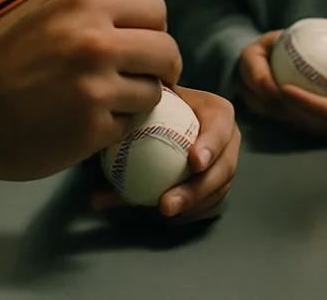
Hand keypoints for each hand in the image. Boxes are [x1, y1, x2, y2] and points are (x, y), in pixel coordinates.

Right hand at [0, 0, 180, 181]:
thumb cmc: (2, 64)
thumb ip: (97, 21)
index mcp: (85, 4)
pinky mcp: (92, 129)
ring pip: (154, 93)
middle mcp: (96, 41)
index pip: (156, 8)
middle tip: (141, 80)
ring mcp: (96, 87)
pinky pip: (130, 126)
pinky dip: (113, 129)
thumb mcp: (49, 20)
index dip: (153, 30)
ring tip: (103, 104)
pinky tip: (83, 125)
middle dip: (161, 69)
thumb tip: (147, 33)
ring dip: (136, 101)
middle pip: (168, 51)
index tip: (141, 47)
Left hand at [91, 86, 240, 223]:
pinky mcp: (220, 184)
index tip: (193, 162)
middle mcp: (229, 140)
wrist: (175, 113)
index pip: (219, 128)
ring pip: (217, 191)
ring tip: (164, 214)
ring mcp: (227, 164)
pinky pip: (211, 205)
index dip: (210, 145)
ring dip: (191, 206)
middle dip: (196, 190)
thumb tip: (98, 176)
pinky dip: (192, 213)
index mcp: (218, 113)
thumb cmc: (161, 108)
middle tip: (166, 204)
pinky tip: (170, 219)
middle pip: (222, 168)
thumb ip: (129, 129)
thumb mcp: (148, 109)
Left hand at [238, 31, 326, 140]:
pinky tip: (278, 102)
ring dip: (287, 116)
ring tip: (265, 96)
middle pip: (314, 124)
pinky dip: (296, 117)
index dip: (304, 102)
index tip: (283, 88)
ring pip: (312, 129)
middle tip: (265, 89)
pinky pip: (316, 127)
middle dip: (287, 111)